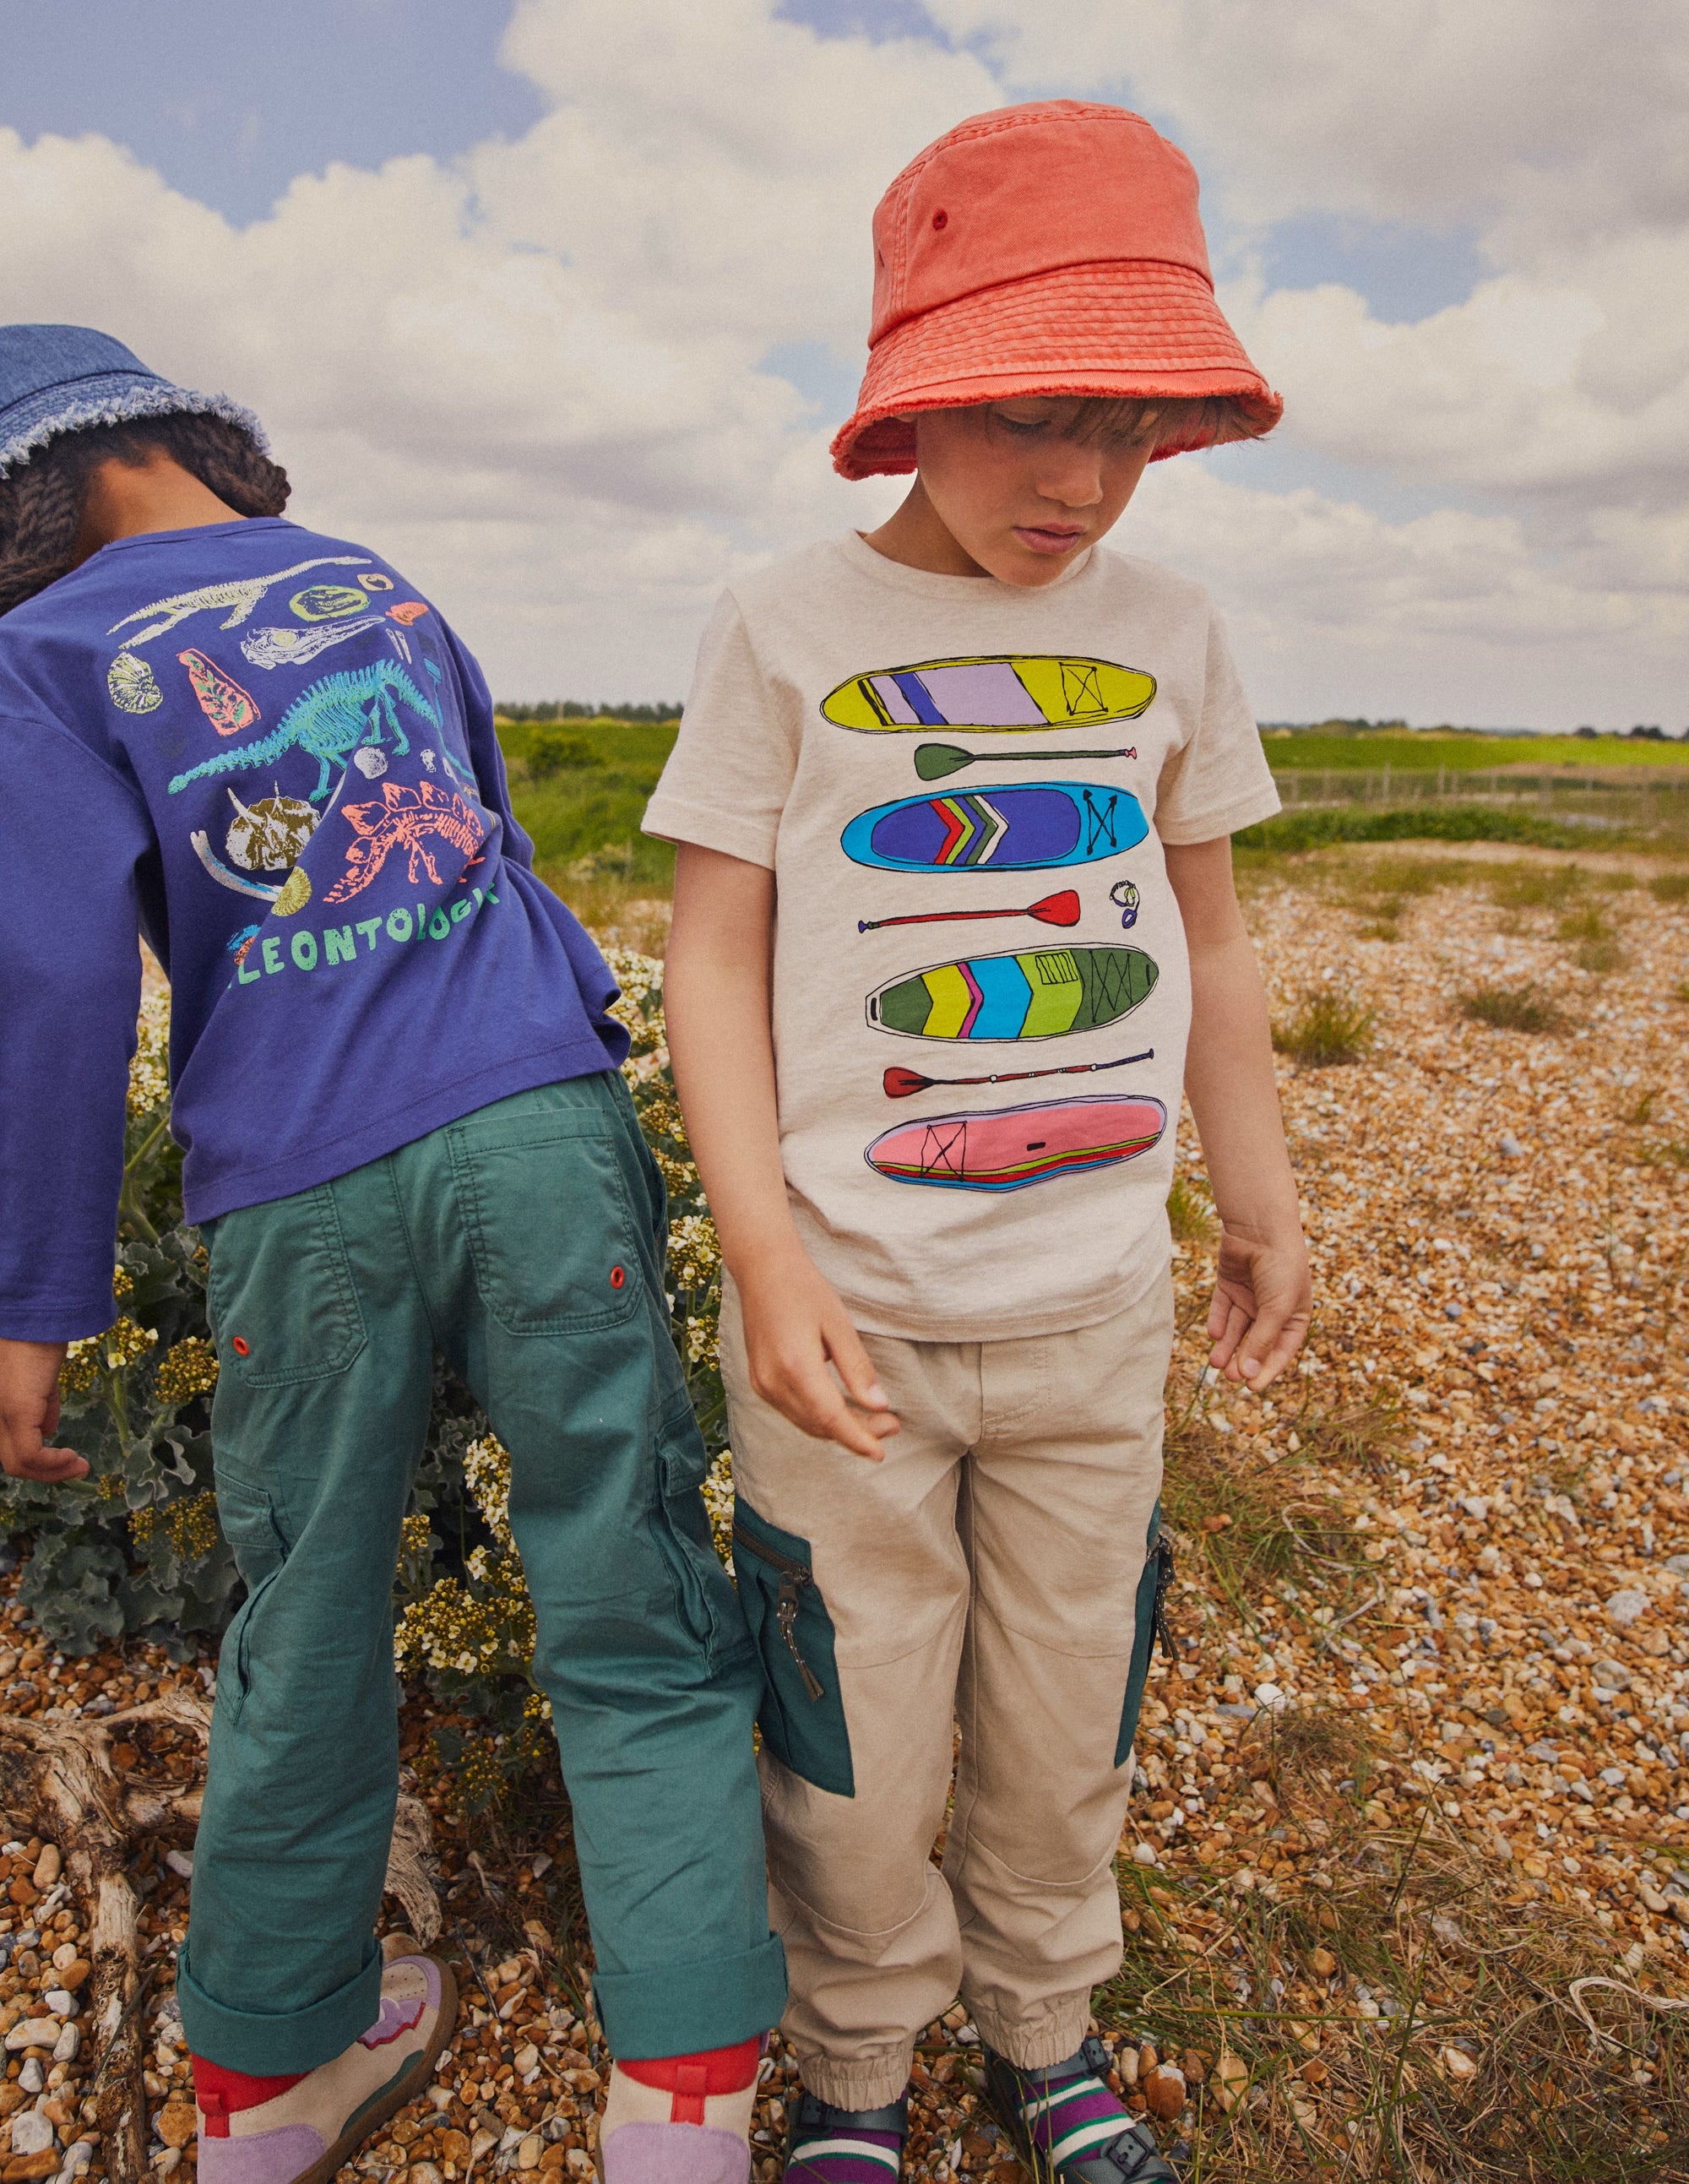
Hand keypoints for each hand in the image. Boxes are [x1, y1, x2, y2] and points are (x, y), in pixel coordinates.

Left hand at [0, 1340, 87, 1482]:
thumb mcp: (40, 1375)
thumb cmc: (41, 1335)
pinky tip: (72, 1457)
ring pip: (17, 1463)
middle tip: (75, 1467)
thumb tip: (49, 1430)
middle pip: (10, 1459)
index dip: (36, 1459)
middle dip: (45, 1471)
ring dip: (52, 1472)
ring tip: (79, 1466)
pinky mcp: (15, 1410)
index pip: (8, 1444)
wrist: (39, 1313)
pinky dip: (52, 1464)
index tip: (66, 1457)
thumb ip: (42, 1403)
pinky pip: (30, 1454)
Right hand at [733, 1244, 900, 1462]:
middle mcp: (774, 1382)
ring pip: (805, 1422)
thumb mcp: (839, 1325)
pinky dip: (819, 1417)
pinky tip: (842, 1408)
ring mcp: (762, 1384)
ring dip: (838, 1428)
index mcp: (796, 1367)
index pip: (831, 1418)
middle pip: (819, 1425)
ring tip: (873, 1419)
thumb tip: (879, 1406)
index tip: (881, 1452)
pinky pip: (793, 1411)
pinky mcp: (759, 1381)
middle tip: (891, 1426)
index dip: (858, 1439)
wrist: (763, 1270)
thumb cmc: (804, 1290)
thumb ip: (857, 1369)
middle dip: (856, 1433)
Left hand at [1206, 1226, 1310, 1392]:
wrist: (1260, 1228)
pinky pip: (1222, 1309)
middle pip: (1254, 1342)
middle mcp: (1272, 1309)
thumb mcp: (1276, 1309)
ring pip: (1236, 1329)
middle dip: (1241, 1359)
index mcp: (1293, 1316)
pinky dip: (1218, 1322)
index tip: (1251, 1387)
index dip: (1267, 1369)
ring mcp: (1250, 1297)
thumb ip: (1261, 1341)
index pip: (1281, 1350)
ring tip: (1215, 1362)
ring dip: (1227, 1346)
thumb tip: (1247, 1374)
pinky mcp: (1229, 1286)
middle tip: (1228, 1376)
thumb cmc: (1280, 1268)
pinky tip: (1214, 1334)